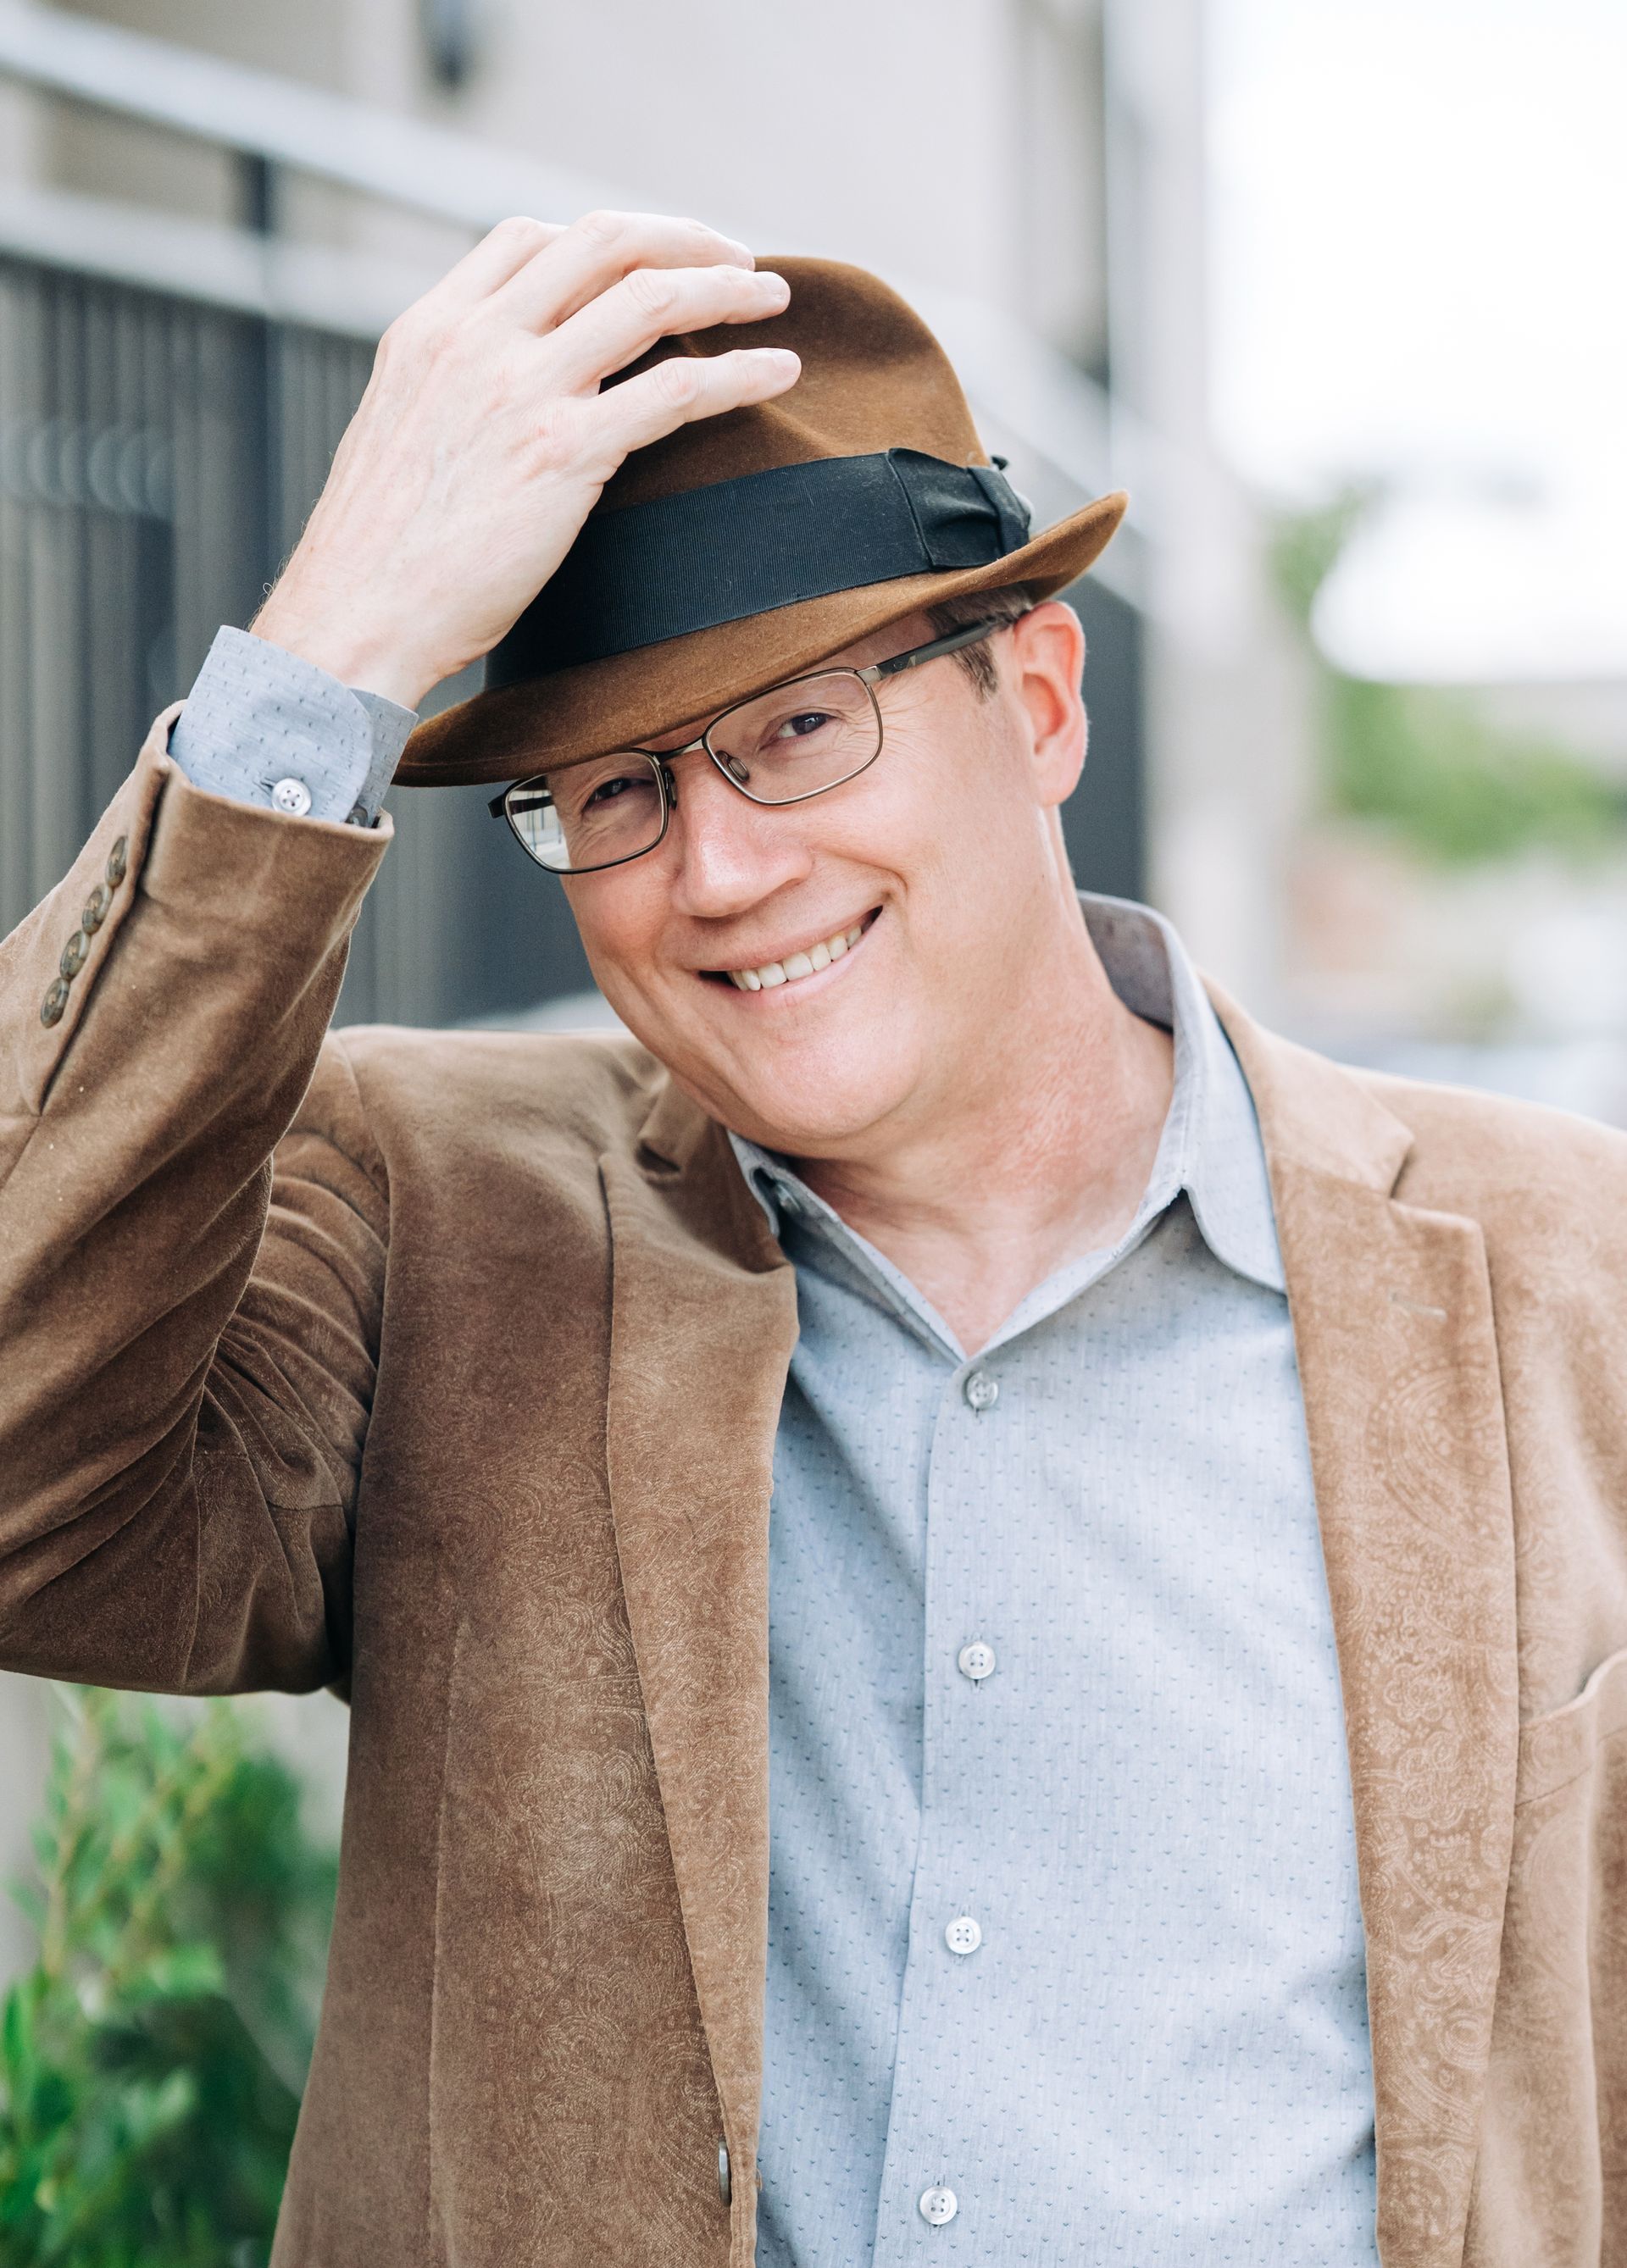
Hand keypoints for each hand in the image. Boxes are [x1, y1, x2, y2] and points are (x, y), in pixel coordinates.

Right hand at [251, 211, 798, 709]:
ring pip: (650, 298)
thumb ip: (456, 396)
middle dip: (682, 239)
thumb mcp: (403, 438)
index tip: (653, 261)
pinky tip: (781, 373)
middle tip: (736, 259)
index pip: (529, 239)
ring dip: (727, 288)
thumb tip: (506, 406)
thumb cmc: (381, 559)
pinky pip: (675, 389)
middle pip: (602, 243)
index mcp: (431, 329)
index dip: (605, 241)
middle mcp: (476, 340)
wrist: (356, 618)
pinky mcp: (564, 452)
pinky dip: (740, 372)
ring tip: (775, 299)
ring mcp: (521, 389)